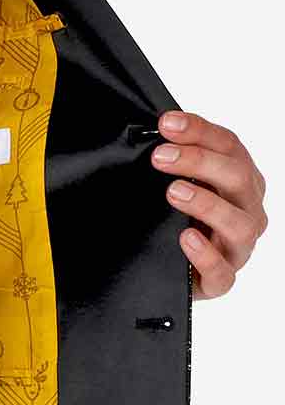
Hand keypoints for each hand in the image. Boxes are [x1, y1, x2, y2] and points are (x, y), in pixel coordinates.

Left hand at [150, 109, 267, 298]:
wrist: (169, 264)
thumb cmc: (177, 214)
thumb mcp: (179, 179)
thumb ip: (175, 155)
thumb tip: (158, 126)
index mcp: (240, 179)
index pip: (229, 145)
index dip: (199, 130)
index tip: (166, 124)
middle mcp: (246, 209)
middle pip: (237, 178)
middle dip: (199, 161)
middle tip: (160, 158)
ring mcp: (237, 247)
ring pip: (240, 225)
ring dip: (207, 204)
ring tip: (174, 192)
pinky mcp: (221, 280)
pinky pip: (223, 273)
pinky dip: (206, 255)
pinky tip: (186, 237)